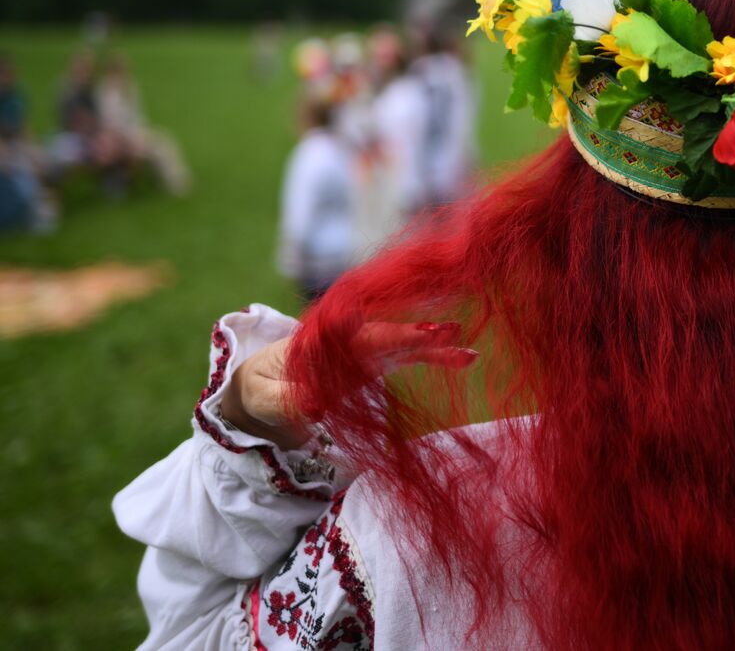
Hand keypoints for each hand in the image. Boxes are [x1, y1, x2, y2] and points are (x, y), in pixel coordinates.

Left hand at [221, 321, 475, 450]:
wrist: (263, 387)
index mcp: (318, 342)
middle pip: (385, 334)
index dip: (379, 335)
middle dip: (416, 335)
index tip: (407, 336)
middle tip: (448, 334)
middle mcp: (346, 339)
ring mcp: (363, 348)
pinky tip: (464, 358)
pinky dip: (434, 356)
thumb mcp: (263, 398)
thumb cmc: (259, 390)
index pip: (352, 336)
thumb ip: (286, 399)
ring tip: (468, 352)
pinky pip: (408, 355)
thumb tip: (313, 407)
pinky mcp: (375, 360)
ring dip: (435, 345)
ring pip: (403, 342)